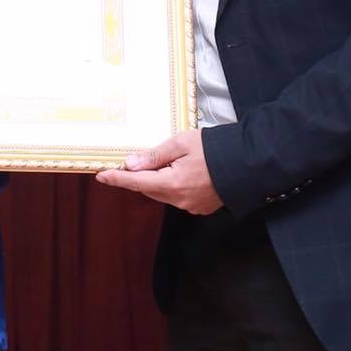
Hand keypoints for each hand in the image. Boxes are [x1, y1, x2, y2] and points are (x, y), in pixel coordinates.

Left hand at [94, 130, 222, 214]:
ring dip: (156, 180)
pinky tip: (180, 172)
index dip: (117, 178)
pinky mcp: (200, 207)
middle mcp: (180, 200)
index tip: (102, 175)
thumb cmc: (215, 149)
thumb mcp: (181, 143)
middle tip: (134, 160)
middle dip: (139, 176)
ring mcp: (191, 206)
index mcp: (173, 183)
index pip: (137, 182)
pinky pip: (177, 197)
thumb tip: (131, 164)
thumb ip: (154, 156)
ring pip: (162, 193)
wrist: (248, 163)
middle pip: (149, 189)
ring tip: (165, 162)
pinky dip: (171, 186)